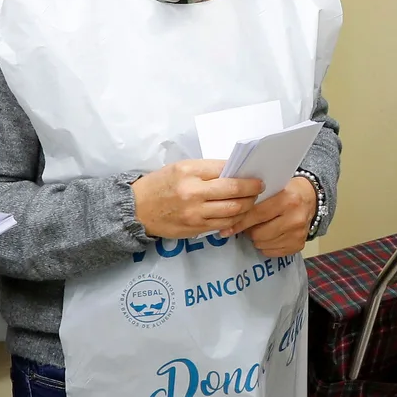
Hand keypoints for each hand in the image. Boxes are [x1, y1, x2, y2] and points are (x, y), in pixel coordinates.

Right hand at [133, 159, 263, 238]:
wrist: (136, 209)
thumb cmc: (160, 185)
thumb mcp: (180, 168)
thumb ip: (206, 170)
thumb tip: (234, 172)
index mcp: (189, 171)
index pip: (226, 170)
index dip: (245, 174)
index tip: (256, 175)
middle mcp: (193, 192)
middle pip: (234, 191)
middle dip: (252, 190)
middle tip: (260, 188)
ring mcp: (195, 213)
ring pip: (233, 210)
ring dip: (247, 206)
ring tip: (251, 202)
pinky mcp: (195, 228)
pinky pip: (223, 225)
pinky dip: (235, 219)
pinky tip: (238, 214)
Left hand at [218, 176, 314, 257]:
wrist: (311, 198)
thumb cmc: (288, 191)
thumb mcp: (273, 188)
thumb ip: (256, 200)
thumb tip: (231, 217)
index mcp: (288, 200)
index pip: (257, 214)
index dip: (240, 222)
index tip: (227, 227)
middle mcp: (295, 218)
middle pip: (258, 234)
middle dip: (249, 230)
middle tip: (250, 224)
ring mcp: (298, 234)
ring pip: (263, 244)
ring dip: (257, 238)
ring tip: (262, 228)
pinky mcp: (298, 245)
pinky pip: (272, 252)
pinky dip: (267, 245)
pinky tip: (271, 235)